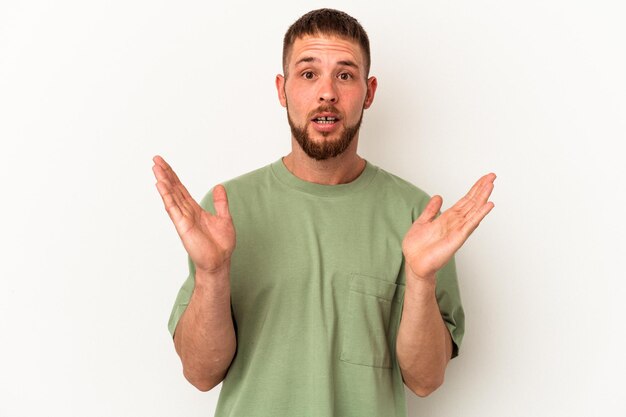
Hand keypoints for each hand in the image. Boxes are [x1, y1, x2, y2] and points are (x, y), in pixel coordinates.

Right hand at [152, 155, 235, 272]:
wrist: (220, 261)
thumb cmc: (221, 244)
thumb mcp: (224, 218)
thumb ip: (220, 202)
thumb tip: (219, 187)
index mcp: (195, 209)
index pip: (181, 189)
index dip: (173, 176)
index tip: (164, 164)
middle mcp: (186, 212)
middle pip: (173, 189)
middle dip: (165, 174)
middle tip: (156, 160)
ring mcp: (183, 218)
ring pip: (171, 196)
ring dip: (164, 182)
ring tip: (156, 169)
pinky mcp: (182, 226)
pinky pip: (173, 208)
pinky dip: (167, 197)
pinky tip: (161, 186)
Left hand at [402, 173, 495, 281]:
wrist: (413, 263)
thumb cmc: (417, 247)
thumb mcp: (422, 222)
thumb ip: (431, 210)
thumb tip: (438, 197)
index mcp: (448, 218)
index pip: (465, 200)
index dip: (474, 189)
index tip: (484, 179)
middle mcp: (455, 223)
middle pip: (472, 203)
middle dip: (482, 189)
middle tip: (492, 176)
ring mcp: (458, 230)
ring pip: (473, 210)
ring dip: (483, 198)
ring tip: (491, 185)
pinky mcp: (457, 238)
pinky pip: (470, 224)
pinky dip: (480, 214)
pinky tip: (488, 205)